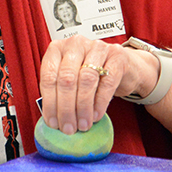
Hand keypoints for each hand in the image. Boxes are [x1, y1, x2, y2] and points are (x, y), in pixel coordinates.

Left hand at [38, 35, 156, 134]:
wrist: (123, 65)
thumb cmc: (92, 73)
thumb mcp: (71, 77)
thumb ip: (59, 92)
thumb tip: (52, 119)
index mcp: (58, 48)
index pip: (49, 75)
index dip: (50, 102)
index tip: (52, 122)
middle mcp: (76, 44)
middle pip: (67, 78)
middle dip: (66, 108)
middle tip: (68, 128)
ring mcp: (98, 47)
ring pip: (86, 80)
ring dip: (83, 107)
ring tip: (83, 124)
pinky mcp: (117, 56)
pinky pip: (107, 82)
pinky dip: (100, 102)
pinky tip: (96, 115)